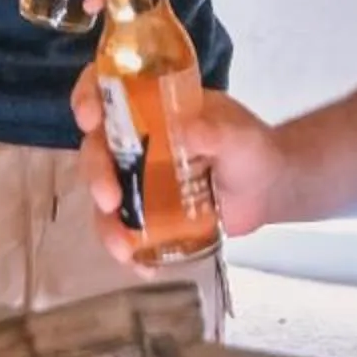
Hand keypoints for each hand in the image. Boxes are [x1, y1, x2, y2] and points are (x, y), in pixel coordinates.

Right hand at [70, 67, 282, 268]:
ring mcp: (138, 178)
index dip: (88, 97)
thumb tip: (190, 131)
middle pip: (97, 148)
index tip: (90, 118)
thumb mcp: (239, 136)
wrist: (268, 190)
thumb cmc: (251, 149)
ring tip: (122, 248)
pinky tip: (141, 266)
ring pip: (104, 194)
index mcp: (153, 107)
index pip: (108, 90)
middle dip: (95, 173)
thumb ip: (218, 132)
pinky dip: (126, 248)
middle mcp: (137, 140)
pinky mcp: (146, 214)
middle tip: (109, 199)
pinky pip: (123, 229)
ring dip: (105, 221)